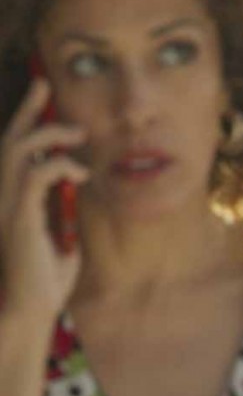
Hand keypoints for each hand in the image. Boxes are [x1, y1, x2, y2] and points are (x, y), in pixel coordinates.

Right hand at [0, 79, 88, 322]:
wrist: (33, 310)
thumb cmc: (46, 277)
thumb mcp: (58, 235)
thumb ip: (60, 208)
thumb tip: (77, 183)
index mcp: (9, 199)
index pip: (12, 152)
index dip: (24, 120)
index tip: (40, 95)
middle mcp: (1, 196)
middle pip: (9, 141)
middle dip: (27, 110)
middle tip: (45, 84)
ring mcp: (7, 205)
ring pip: (19, 150)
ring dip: (50, 134)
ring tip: (78, 134)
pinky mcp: (21, 216)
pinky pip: (39, 174)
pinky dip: (62, 165)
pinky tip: (81, 173)